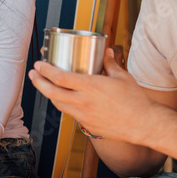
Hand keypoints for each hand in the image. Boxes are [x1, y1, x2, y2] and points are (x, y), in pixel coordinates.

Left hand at [29, 47, 151, 142]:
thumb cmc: (135, 100)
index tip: (39, 65)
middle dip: (38, 82)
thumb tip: (106, 51)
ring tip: (45, 85)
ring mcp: (84, 115)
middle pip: (52, 93)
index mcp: (90, 86)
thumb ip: (110, 63)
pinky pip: (71, 114)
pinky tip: (64, 99)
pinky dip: (64, 105)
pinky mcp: (87, 126)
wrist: (143, 124)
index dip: (46, 70)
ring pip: (59, 104)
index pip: (60, 78)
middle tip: (33, 74)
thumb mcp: (122, 77)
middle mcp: (84, 101)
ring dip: (49, 94)